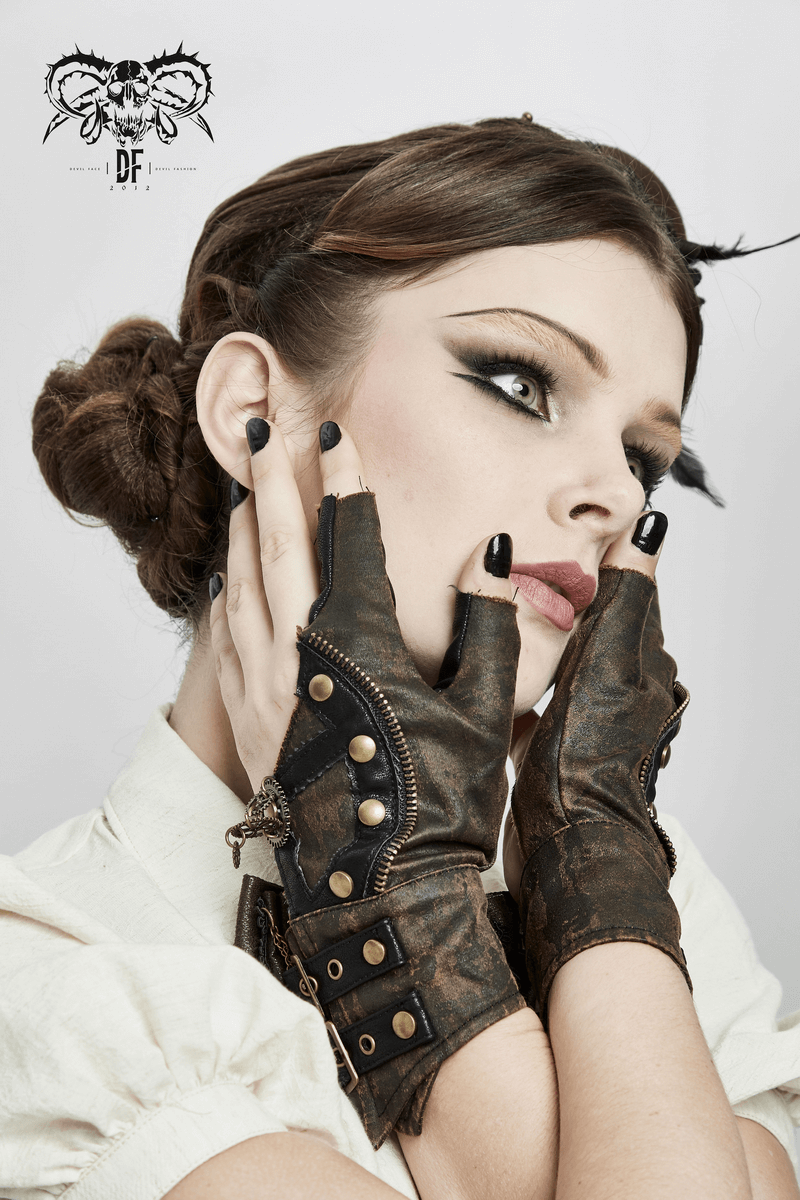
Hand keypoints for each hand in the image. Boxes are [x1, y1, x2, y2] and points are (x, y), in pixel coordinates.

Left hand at [210, 417, 526, 1145]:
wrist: (374, 891)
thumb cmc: (438, 805)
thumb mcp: (481, 711)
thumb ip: (487, 626)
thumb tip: (493, 557)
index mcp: (357, 640)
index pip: (349, 536)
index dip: (343, 479)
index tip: (333, 433)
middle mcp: (298, 653)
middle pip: (277, 544)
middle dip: (269, 480)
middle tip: (258, 431)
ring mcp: (264, 687)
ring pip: (242, 584)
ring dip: (244, 529)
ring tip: (244, 490)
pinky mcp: (249, 719)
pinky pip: (228, 634)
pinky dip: (228, 591)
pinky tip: (230, 580)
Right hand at [511, 510, 690, 1015]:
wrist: (569, 847)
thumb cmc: (592, 762)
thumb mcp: (606, 664)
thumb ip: (623, 599)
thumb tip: (651, 532)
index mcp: (641, 670)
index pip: (629, 600)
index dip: (608, 565)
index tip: (584, 533)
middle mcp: (620, 698)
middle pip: (595, 634)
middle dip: (571, 603)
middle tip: (539, 567)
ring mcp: (586, 729)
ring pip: (565, 670)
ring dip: (544, 644)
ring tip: (512, 613)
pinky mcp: (551, 757)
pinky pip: (534, 711)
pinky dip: (519, 692)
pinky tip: (492, 682)